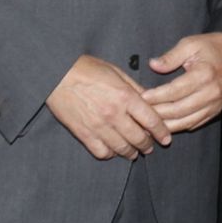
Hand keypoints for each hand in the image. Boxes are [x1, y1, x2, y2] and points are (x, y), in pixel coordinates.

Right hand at [47, 55, 169, 159]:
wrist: (55, 74)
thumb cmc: (86, 68)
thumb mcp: (116, 72)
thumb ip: (134, 88)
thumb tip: (150, 100)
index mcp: (125, 96)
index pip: (151, 120)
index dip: (161, 132)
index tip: (166, 138)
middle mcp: (114, 114)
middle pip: (139, 138)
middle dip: (148, 145)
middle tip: (150, 147)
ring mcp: (98, 126)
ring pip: (121, 148)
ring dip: (131, 153)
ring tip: (134, 153)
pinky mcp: (83, 134)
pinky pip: (101, 152)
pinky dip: (110, 154)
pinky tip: (113, 151)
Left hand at [142, 32, 221, 132]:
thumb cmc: (212, 47)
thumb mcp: (190, 44)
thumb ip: (170, 56)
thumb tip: (153, 65)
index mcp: (204, 75)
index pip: (174, 91)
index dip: (155, 97)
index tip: (141, 97)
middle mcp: (210, 93)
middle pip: (178, 110)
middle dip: (156, 113)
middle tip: (140, 113)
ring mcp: (214, 105)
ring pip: (185, 122)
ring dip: (165, 125)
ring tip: (148, 123)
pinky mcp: (215, 111)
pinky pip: (193, 124)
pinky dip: (178, 126)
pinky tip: (164, 124)